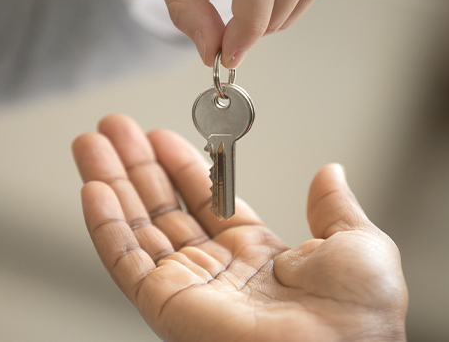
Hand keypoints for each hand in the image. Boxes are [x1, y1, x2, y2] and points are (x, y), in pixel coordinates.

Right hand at [72, 115, 406, 341]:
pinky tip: (91, 189)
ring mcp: (188, 288)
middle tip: (113, 128)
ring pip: (138, 227)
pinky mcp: (166, 306)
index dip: (182, 167)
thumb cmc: (356, 321)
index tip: (160, 136)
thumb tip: (329, 172)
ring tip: (90, 144)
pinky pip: (126, 261)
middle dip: (137, 166)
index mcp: (260, 257)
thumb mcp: (358, 246)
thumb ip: (334, 207)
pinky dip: (105, 225)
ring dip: (111, 184)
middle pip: (164, 208)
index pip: (208, 202)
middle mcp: (218, 272)